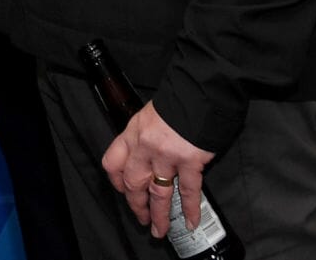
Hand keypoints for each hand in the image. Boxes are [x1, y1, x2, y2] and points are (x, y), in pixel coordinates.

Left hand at [103, 101, 217, 240]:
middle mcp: (145, 144)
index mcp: (133, 131)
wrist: (202, 87)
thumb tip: (147, 152)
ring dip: (158, 214)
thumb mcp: (151, 113)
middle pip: (132, 183)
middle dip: (136, 205)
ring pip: (157, 192)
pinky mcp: (189, 160)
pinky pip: (188, 191)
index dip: (116, 182)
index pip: (112, 162)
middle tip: (142, 218)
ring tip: (159, 229)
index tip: (123, 191)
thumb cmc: (180, 97)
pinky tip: (190, 221)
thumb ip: (145, 134)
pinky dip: (190, 209)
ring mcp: (166, 153)